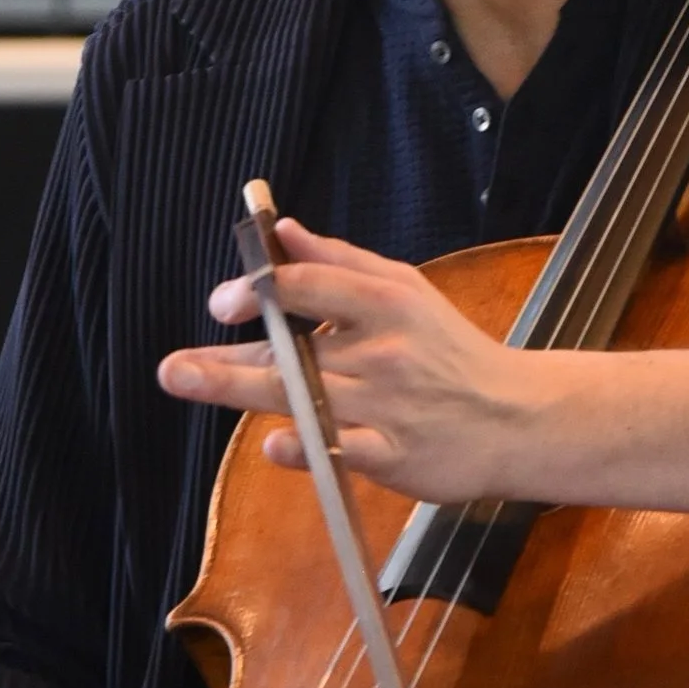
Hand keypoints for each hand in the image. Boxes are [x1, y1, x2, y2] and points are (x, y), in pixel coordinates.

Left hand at [157, 218, 551, 504]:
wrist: (517, 418)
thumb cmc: (451, 351)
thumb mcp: (405, 290)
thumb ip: (338, 260)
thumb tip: (280, 230)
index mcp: (384, 304)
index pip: (312, 286)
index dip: (262, 289)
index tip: (223, 303)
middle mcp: (381, 353)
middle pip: (292, 354)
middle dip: (225, 361)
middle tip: (171, 368)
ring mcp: (387, 407)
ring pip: (305, 400)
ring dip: (241, 393)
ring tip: (189, 382)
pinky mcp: (396, 456)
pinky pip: (342, 452)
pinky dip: (308, 449)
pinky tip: (275, 444)